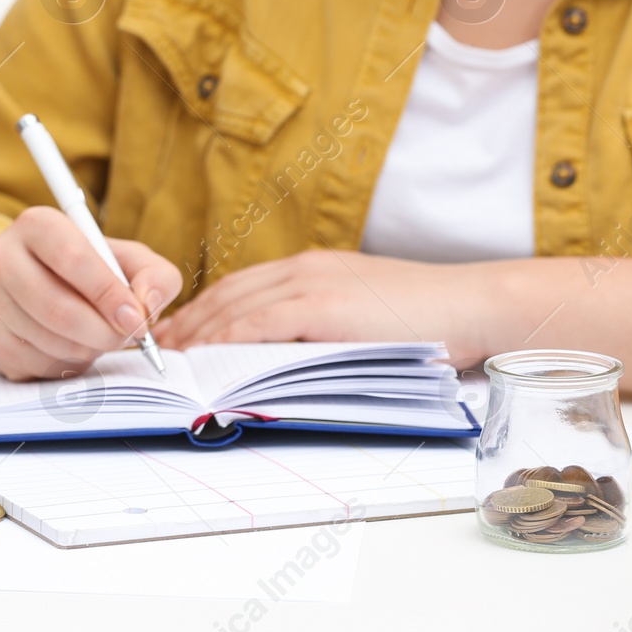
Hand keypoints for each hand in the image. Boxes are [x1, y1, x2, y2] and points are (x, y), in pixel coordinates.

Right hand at [0, 206, 182, 380]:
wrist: (31, 292)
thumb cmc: (88, 274)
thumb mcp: (127, 261)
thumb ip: (154, 274)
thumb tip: (148, 303)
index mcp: (37, 225)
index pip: (73, 259)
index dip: (109, 294)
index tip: (137, 319)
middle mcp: (2, 257)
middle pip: (57, 307)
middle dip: (104, 332)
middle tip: (128, 337)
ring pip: (50, 341)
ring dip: (89, 349)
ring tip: (98, 336)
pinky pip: (39, 365)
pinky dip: (69, 363)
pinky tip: (73, 346)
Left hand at [153, 249, 485, 364]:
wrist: (473, 305)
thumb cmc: (426, 320)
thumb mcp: (359, 315)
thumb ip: (317, 327)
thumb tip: (279, 359)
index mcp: (308, 270)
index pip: (237, 289)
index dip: (201, 313)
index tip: (175, 337)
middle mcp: (303, 270)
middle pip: (226, 296)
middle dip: (187, 325)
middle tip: (158, 352)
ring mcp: (312, 283)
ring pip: (236, 308)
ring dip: (199, 336)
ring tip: (172, 362)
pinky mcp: (324, 304)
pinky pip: (262, 322)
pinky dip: (229, 340)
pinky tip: (208, 358)